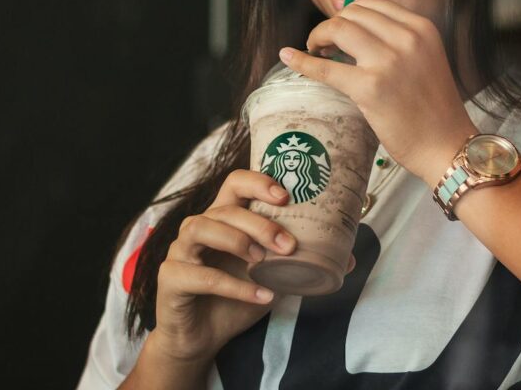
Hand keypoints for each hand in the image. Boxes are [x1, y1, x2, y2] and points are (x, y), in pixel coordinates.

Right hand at [148, 170, 294, 363]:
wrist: (201, 339)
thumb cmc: (234, 299)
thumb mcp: (274, 278)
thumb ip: (301, 264)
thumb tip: (349, 258)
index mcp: (223, 219)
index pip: (235, 183)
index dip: (258, 182)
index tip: (286, 196)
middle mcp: (199, 227)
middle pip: (225, 208)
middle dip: (260, 223)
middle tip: (288, 245)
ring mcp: (180, 251)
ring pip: (202, 227)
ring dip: (238, 241)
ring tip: (264, 263)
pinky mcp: (171, 279)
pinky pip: (199, 275)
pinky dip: (234, 285)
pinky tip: (261, 296)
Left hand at [278, 0, 479, 186]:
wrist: (448, 146)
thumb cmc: (435, 110)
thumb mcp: (426, 59)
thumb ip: (399, 41)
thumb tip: (353, 31)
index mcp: (422, 28)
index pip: (372, 3)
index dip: (348, 15)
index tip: (339, 31)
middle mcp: (407, 38)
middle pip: (352, 14)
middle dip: (331, 26)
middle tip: (323, 45)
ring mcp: (389, 61)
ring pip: (337, 30)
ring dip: (318, 38)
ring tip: (315, 53)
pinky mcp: (370, 87)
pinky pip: (325, 67)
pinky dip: (302, 61)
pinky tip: (288, 58)